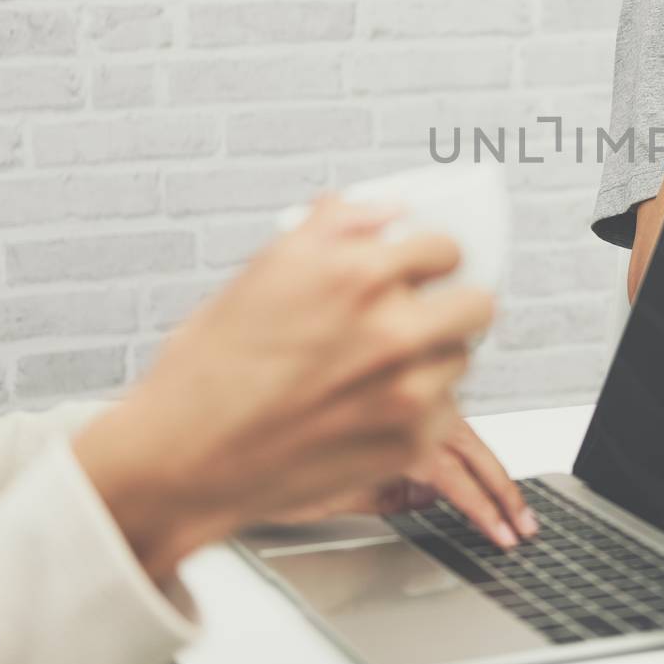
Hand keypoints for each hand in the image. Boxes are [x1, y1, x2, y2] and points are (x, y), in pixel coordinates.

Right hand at [74, 195, 494, 584]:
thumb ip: (339, 226)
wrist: (185, 457)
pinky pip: (444, 412)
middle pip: (478, 305)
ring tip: (382, 369)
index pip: (447, 249)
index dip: (432, 259)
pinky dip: (419, 410)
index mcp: (358, 275)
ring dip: (434, 360)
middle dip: (452, 305)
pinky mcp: (410, 444)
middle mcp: (392, 331)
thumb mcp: (266, 268)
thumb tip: (392, 206)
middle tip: (424, 316)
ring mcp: (407, 392)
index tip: (422, 271)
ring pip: (461, 360)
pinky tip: (371, 408)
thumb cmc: (214, 363)